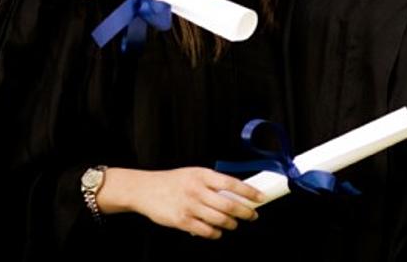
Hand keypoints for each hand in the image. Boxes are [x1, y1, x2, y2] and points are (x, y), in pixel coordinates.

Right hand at [98, 167, 265, 238]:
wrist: (145, 189)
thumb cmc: (173, 181)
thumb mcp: (194, 174)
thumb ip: (213, 182)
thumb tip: (238, 193)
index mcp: (203, 175)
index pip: (232, 183)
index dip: (249, 192)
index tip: (261, 198)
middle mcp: (197, 189)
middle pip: (229, 205)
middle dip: (245, 212)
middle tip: (252, 215)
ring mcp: (189, 206)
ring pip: (220, 220)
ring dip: (232, 224)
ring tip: (235, 224)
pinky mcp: (181, 221)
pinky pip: (205, 231)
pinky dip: (216, 233)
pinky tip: (218, 231)